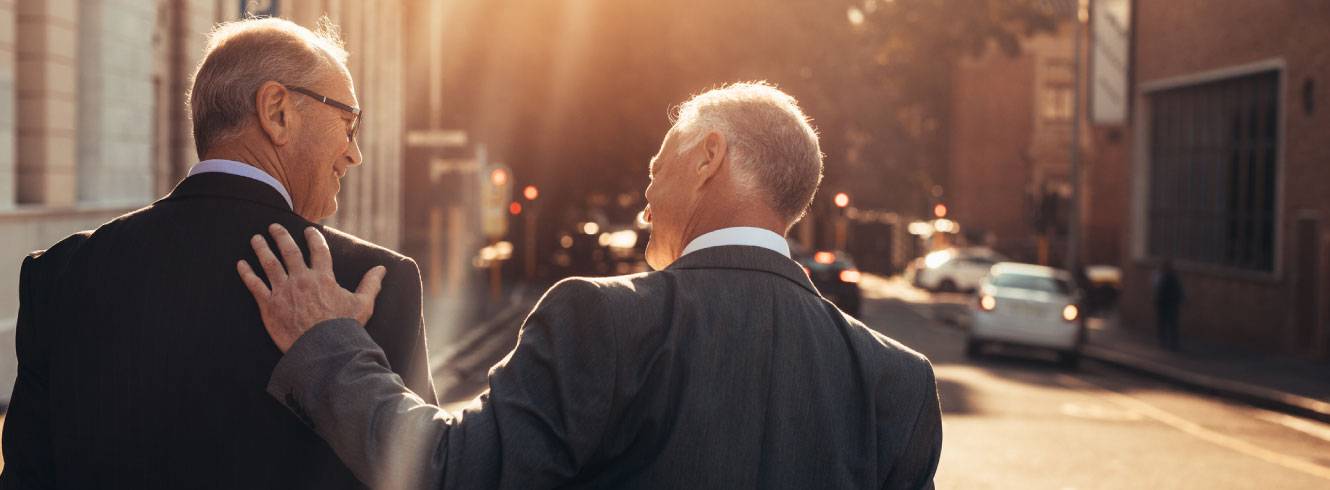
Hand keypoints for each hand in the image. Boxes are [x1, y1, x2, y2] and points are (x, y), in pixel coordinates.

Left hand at [236, 223, 386, 352]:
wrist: (322, 350)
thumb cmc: (343, 329)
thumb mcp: (363, 305)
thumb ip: (370, 284)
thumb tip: (381, 269)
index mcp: (323, 277)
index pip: (318, 250)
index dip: (313, 238)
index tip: (308, 230)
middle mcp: (301, 279)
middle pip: (289, 251)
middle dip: (281, 236)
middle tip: (274, 227)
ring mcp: (283, 292)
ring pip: (269, 264)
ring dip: (261, 249)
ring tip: (255, 239)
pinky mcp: (269, 306)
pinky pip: (255, 286)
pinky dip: (247, 273)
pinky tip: (241, 264)